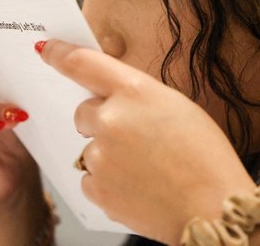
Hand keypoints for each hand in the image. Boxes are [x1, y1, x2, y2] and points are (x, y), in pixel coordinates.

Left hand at [39, 40, 255, 244]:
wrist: (213, 209)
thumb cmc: (205, 158)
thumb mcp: (176, 107)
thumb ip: (137, 97)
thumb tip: (112, 98)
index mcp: (134, 92)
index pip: (82, 63)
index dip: (60, 53)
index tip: (47, 49)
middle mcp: (110, 120)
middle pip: (84, 112)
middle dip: (102, 122)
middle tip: (135, 139)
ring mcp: (100, 156)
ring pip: (89, 149)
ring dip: (108, 155)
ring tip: (146, 169)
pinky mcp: (96, 189)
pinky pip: (90, 178)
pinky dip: (108, 182)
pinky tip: (138, 186)